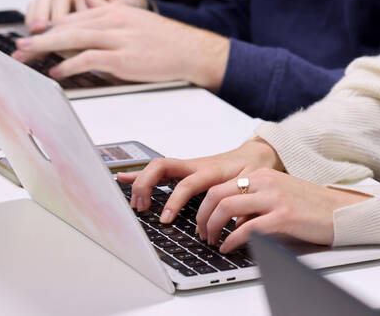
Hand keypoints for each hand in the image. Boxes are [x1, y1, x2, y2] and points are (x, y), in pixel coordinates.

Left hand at [13, 0, 229, 88]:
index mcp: (113, 12)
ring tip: (26, 55)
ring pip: (73, 39)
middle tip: (17, 48)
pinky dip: (70, 65)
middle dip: (39, 38)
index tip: (30, 37)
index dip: (48, 28)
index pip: (72, 18)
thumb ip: (106, 8)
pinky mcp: (123, 58)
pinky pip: (90, 59)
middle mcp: (112, 21)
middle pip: (67, 27)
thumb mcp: (132, 18)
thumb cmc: (164, 40)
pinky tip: (57, 72)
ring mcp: (118, 38)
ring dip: (46, 48)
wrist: (192, 50)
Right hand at [26, 0, 147, 30]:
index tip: (80, 31)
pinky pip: (36, 3)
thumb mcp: (126, 8)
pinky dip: (32, 17)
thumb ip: (110, 6)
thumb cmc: (126, 11)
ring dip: (39, 14)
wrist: (123, 14)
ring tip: (37, 31)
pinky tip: (33, 32)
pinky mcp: (52, 0)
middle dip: (54, 13)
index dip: (77, 12)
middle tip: (49, 31)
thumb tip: (88, 0)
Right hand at [119, 138, 282, 220]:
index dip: (174, 201)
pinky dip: (140, 173)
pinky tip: (122, 177)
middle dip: (147, 185)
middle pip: (163, 166)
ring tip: (134, 202)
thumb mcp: (254, 187)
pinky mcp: (184, 169)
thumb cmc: (255, 170)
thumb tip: (235, 225)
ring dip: (141, 182)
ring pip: (158, 167)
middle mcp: (196, 165)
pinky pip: (160, 170)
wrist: (258, 153)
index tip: (166, 219)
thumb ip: (244, 204)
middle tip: (142, 208)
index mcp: (211, 170)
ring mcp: (188, 166)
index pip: (187, 184)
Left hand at [197, 168, 368, 251]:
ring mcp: (274, 198)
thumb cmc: (310, 206)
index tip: (201, 221)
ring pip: (227, 208)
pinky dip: (232, 240)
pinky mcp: (283, 217)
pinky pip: (247, 229)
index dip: (204, 206)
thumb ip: (254, 203)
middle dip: (202, 217)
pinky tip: (229, 248)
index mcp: (262, 175)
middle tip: (201, 233)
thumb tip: (233, 221)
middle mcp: (265, 182)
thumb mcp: (278, 195)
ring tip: (212, 241)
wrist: (339, 211)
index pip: (220, 185)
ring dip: (213, 228)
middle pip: (217, 195)